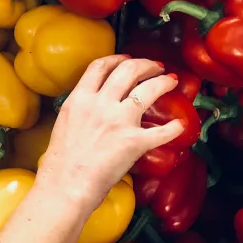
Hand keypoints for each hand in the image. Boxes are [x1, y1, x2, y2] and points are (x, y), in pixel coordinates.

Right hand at [37, 54, 183, 211]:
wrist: (66, 185)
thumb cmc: (61, 162)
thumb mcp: (65, 123)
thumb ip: (80, 109)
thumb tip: (92, 106)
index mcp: (80, 99)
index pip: (100, 66)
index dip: (118, 58)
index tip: (128, 58)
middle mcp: (101, 104)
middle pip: (129, 70)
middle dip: (147, 64)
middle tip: (157, 67)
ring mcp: (119, 121)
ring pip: (148, 89)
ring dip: (164, 82)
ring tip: (171, 81)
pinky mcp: (134, 141)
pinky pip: (162, 131)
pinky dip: (174, 128)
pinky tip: (181, 125)